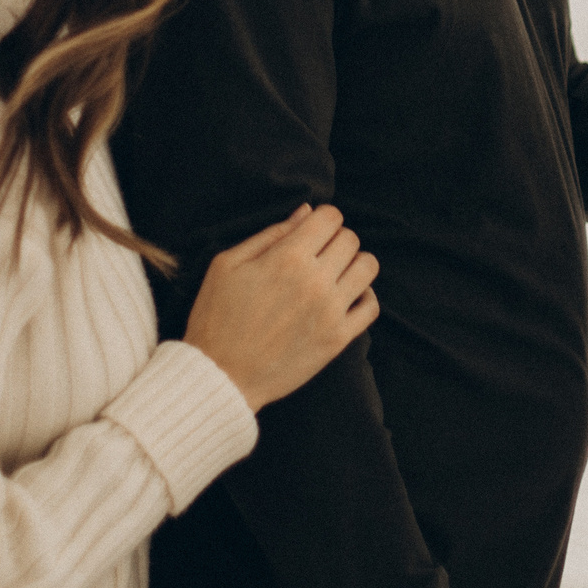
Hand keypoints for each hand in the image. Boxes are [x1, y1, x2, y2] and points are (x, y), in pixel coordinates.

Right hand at [182, 204, 378, 413]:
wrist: (219, 375)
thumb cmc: (216, 317)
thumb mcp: (227, 265)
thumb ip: (271, 234)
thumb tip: (306, 212)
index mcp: (287, 258)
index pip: (331, 217)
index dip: (321, 219)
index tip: (311, 232)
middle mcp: (315, 281)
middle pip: (350, 239)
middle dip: (334, 240)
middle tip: (316, 256)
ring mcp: (331, 311)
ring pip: (367, 267)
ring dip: (353, 264)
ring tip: (332, 275)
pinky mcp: (338, 339)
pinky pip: (372, 306)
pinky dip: (364, 296)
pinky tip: (344, 298)